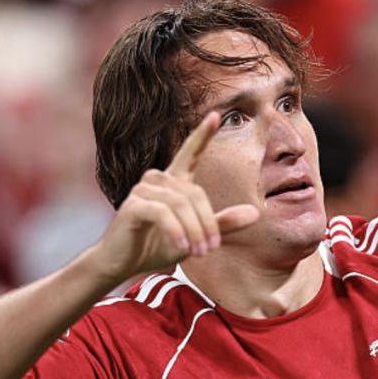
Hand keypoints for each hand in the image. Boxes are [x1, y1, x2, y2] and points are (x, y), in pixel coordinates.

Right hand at [95, 112, 259, 282]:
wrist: (122, 263)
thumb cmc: (156, 246)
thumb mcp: (195, 237)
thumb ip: (222, 224)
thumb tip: (256, 213)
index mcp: (173, 181)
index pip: (189, 152)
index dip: (203, 135)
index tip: (216, 116)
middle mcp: (157, 179)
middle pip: (194, 193)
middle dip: (207, 223)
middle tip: (211, 249)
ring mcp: (142, 190)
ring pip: (180, 203)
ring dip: (193, 230)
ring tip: (198, 252)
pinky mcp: (132, 206)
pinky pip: (162, 213)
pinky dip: (176, 231)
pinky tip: (181, 248)